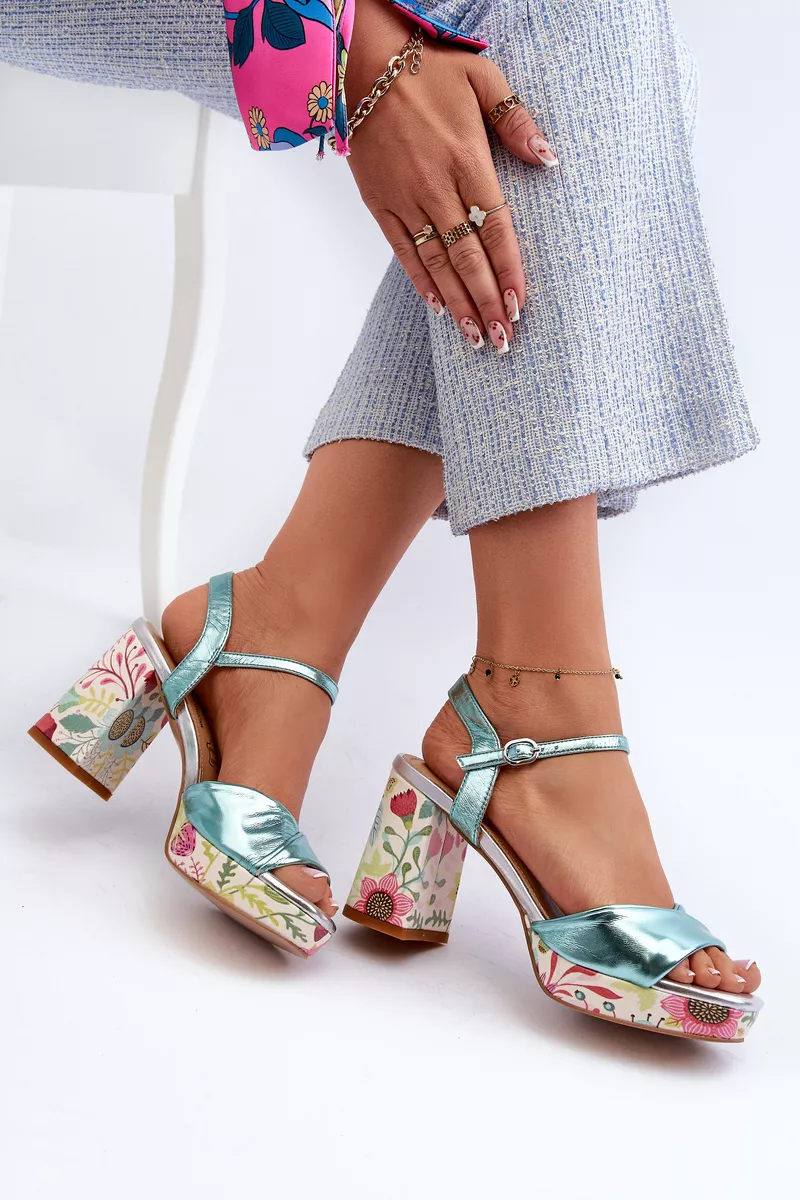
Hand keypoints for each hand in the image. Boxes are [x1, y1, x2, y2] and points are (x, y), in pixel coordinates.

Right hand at [344, 0, 557, 350]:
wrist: (361, 63)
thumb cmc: (428, 69)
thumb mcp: (483, 79)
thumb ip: (516, 120)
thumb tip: (547, 158)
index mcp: (468, 161)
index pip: (496, 229)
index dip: (509, 270)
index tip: (521, 304)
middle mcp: (436, 187)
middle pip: (468, 258)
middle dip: (487, 302)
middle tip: (504, 340)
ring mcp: (406, 200)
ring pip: (437, 264)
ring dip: (459, 304)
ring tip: (476, 338)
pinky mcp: (380, 204)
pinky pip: (403, 253)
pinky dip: (422, 283)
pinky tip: (440, 309)